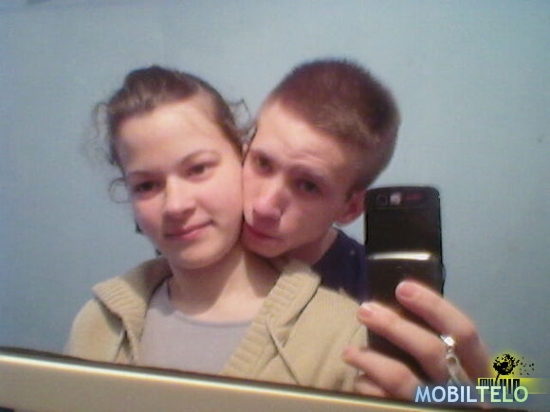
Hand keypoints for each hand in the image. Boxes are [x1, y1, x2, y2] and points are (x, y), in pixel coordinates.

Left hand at [343, 280, 489, 399]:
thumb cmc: (453, 391)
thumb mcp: (460, 368)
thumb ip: (440, 343)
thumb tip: (399, 306)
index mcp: (479, 369)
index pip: (464, 331)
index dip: (434, 306)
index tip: (402, 288)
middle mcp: (465, 389)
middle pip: (430, 350)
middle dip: (393, 325)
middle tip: (365, 310)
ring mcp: (437, 405)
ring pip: (402, 378)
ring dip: (370, 359)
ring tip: (348, 351)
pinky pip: (384, 401)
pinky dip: (369, 387)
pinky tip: (360, 379)